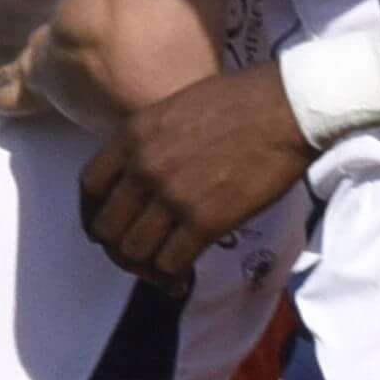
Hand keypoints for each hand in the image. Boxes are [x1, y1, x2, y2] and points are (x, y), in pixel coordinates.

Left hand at [82, 62, 312, 286]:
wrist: (290, 107)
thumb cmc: (245, 98)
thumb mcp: (178, 106)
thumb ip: (152, 139)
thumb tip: (148, 172)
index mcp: (133, 135)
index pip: (89, 188)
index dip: (94, 215)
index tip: (108, 228)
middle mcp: (144, 167)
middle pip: (108, 228)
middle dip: (120, 249)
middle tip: (140, 256)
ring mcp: (173, 195)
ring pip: (135, 251)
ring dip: (146, 268)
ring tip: (162, 273)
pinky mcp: (207, 220)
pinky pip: (171, 262)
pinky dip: (172, 278)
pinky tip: (182, 280)